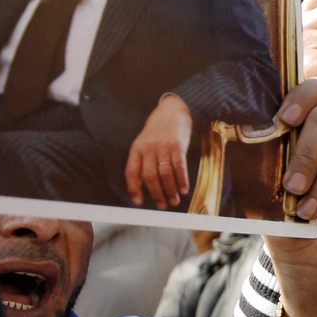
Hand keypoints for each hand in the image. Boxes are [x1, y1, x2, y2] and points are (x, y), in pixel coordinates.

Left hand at [126, 93, 192, 208]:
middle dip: (156, 194)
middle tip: (162, 205)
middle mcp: (148, 149)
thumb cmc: (158, 129)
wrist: (173, 110)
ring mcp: (163, 147)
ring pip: (165, 174)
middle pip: (150, 176)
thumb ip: (143, 160)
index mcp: (137, 149)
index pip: (132, 172)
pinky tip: (184, 189)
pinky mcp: (178, 146)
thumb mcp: (144, 142)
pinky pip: (179, 167)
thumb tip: (143, 184)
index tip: (138, 202)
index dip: (134, 188)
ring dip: (170, 190)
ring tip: (174, 201)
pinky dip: (182, 180)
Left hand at [264, 78, 316, 316]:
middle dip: (308, 153)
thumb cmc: (290, 231)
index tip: (286, 119)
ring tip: (310, 212)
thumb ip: (270, 161)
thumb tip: (255, 129)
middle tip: (292, 187)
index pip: (314, 95)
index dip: (303, 96)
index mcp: (308, 138)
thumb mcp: (270, 192)